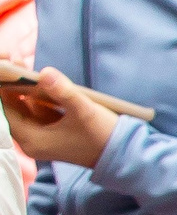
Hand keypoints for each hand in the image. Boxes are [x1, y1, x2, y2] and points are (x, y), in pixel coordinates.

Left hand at [1, 70, 119, 170]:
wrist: (126, 155)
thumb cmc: (103, 137)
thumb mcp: (84, 112)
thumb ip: (63, 91)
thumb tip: (44, 72)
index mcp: (31, 139)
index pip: (4, 107)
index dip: (3, 84)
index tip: (6, 64)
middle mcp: (32, 140)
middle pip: (11, 106)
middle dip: (12, 83)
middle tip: (15, 58)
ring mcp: (42, 137)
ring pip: (24, 106)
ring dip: (24, 86)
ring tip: (24, 63)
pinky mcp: (53, 132)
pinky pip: (36, 110)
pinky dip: (36, 95)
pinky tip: (40, 80)